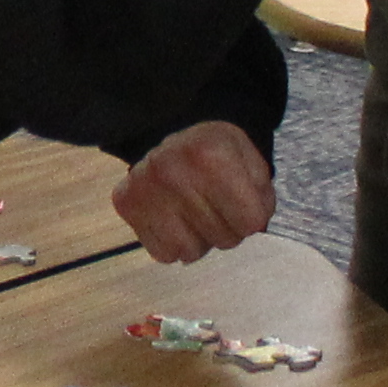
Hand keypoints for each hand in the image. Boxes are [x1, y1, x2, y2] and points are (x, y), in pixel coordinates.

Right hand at [112, 123, 271, 264]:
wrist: (167, 133)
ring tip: (195, 215)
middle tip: (218, 209)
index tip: (244, 204)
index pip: (251, 221)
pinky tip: (173, 221)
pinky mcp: (126, 204)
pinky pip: (162, 253)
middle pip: (224, 239)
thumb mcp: (249, 158)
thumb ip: (261, 192)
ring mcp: (146, 188)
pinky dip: (172, 244)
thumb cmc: (213, 153)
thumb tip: (253, 226)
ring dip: (199, 241)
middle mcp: (173, 170)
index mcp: (211, 155)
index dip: (253, 217)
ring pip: (191, 251)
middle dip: (228, 230)